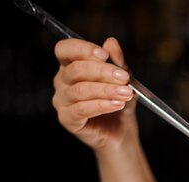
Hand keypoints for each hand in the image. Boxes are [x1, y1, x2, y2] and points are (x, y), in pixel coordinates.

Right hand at [52, 37, 137, 151]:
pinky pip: (81, 109)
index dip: (83, 49)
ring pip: (80, 90)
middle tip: (124, 78)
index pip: (65, 49)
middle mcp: (62, 81)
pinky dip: (102, 105)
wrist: (122, 131)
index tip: (105, 55)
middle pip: (75, 69)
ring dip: (106, 90)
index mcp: (71, 66)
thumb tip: (111, 42)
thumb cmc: (119, 102)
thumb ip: (116, 61)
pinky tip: (117, 104)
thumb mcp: (123, 79)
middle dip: (103, 72)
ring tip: (126, 93)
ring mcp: (62, 101)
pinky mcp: (67, 119)